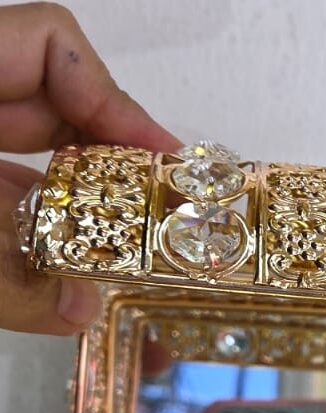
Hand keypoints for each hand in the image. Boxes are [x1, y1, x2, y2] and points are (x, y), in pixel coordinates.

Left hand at [0, 2, 179, 334]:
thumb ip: (1, 280)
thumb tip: (81, 313)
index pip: (49, 43)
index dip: (115, 96)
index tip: (161, 160)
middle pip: (66, 112)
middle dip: (120, 171)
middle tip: (167, 221)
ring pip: (44, 164)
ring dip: (92, 214)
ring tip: (139, 259)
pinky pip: (19, 198)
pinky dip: (53, 235)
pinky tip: (82, 272)